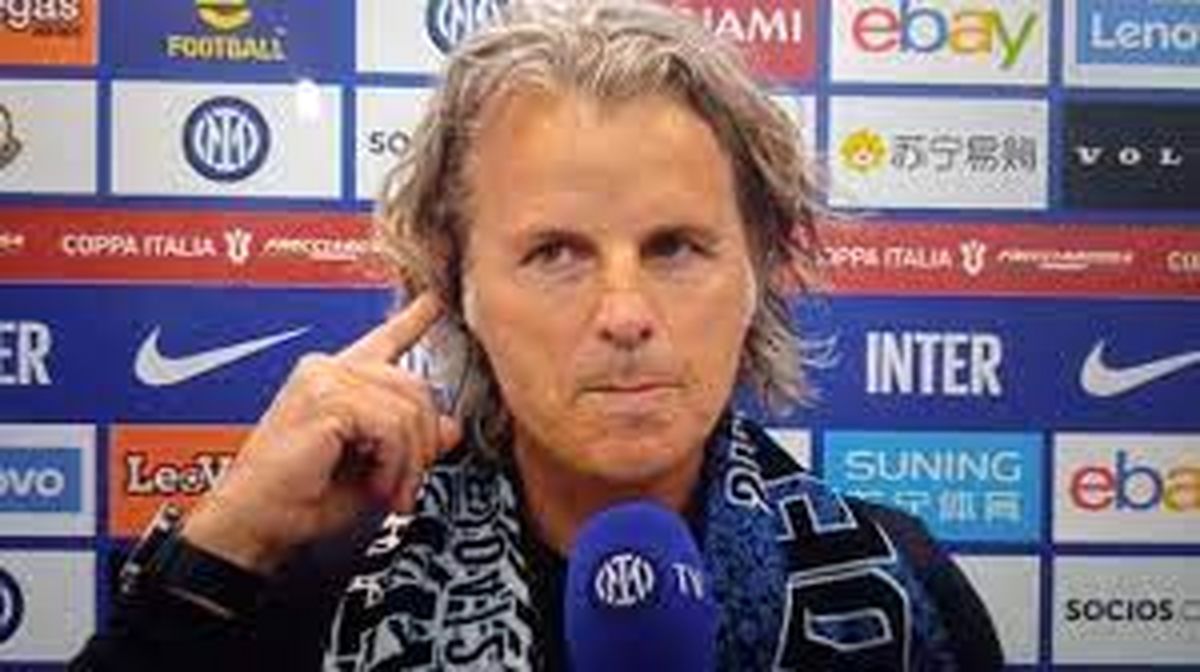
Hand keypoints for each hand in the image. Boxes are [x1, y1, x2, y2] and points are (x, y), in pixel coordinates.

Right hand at [181, 293, 461, 573]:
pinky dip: (394, 462)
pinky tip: (376, 483)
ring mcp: (325, 379)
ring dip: (409, 461)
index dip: (414, 319)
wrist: (255, 523)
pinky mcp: (325, 399)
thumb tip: (449, 426)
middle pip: (415, 385)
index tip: (434, 302)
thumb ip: (409, 441)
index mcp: (336, 382)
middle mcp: (329, 371)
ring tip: (388, 491)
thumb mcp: (372, 470)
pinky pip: (391, 425)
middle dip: (423, 442)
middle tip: (407, 484)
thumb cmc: (299, 501)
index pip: (384, 339)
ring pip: (408, 408)